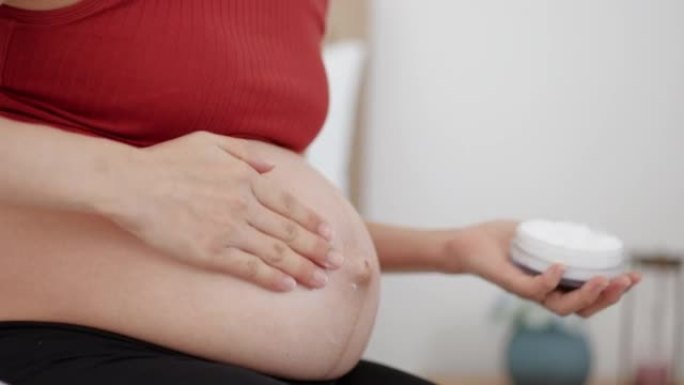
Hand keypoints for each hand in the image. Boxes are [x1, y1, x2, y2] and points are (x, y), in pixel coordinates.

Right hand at [99, 131, 339, 291]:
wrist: (131, 184)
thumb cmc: (167, 160)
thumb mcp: (210, 142)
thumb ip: (245, 153)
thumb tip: (272, 168)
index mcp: (246, 179)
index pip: (289, 205)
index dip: (312, 222)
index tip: (330, 234)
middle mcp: (243, 205)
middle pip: (290, 232)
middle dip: (317, 249)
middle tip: (338, 263)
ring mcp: (228, 230)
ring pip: (275, 252)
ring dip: (302, 268)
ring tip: (321, 281)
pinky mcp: (210, 253)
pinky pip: (248, 268)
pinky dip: (271, 278)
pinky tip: (288, 286)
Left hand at [443, 220, 639, 317]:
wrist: (462, 244)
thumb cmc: (494, 241)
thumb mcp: (530, 235)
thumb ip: (550, 236)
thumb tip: (574, 228)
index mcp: (550, 283)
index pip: (586, 295)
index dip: (612, 290)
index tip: (635, 276)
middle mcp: (540, 292)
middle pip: (581, 308)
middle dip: (608, 297)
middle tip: (626, 281)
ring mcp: (525, 290)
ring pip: (561, 306)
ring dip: (585, 295)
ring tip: (603, 279)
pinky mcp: (508, 283)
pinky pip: (531, 289)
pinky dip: (548, 280)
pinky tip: (560, 266)